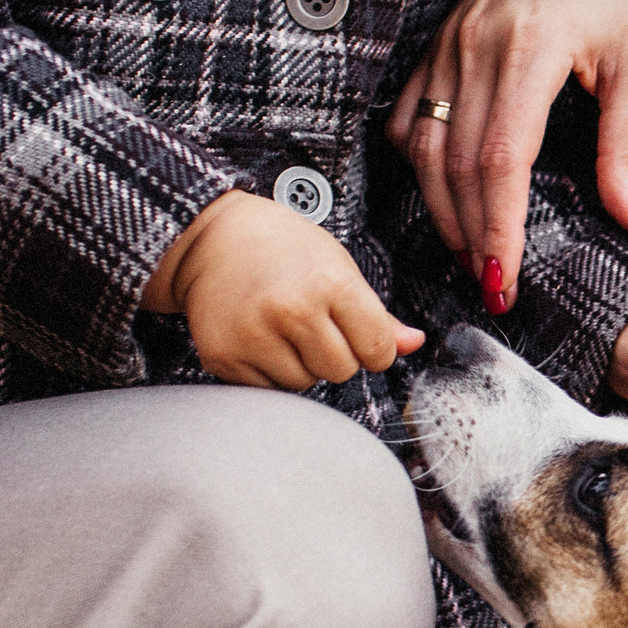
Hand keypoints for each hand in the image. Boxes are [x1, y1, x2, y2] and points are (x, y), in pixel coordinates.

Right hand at [142, 190, 426, 389]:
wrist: (213, 238)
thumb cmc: (283, 248)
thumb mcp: (338, 266)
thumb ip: (378, 314)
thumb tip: (414, 344)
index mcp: (329, 282)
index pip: (377, 349)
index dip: (374, 347)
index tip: (359, 334)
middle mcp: (292, 310)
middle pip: (341, 371)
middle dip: (335, 354)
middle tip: (312, 322)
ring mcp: (254, 335)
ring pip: (304, 383)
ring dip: (301, 365)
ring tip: (283, 328)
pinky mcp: (224, 356)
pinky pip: (268, 389)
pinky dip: (269, 371)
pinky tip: (259, 337)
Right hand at [392, 0, 627, 310]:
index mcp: (529, 50)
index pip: (499, 159)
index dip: (496, 227)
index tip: (505, 281)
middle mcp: (474, 51)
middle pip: (455, 165)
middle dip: (470, 237)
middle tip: (493, 290)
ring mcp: (444, 49)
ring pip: (424, 149)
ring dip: (444, 212)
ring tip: (472, 258)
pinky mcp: (431, 49)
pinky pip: (408, 121)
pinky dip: (419, 169)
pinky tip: (443, 201)